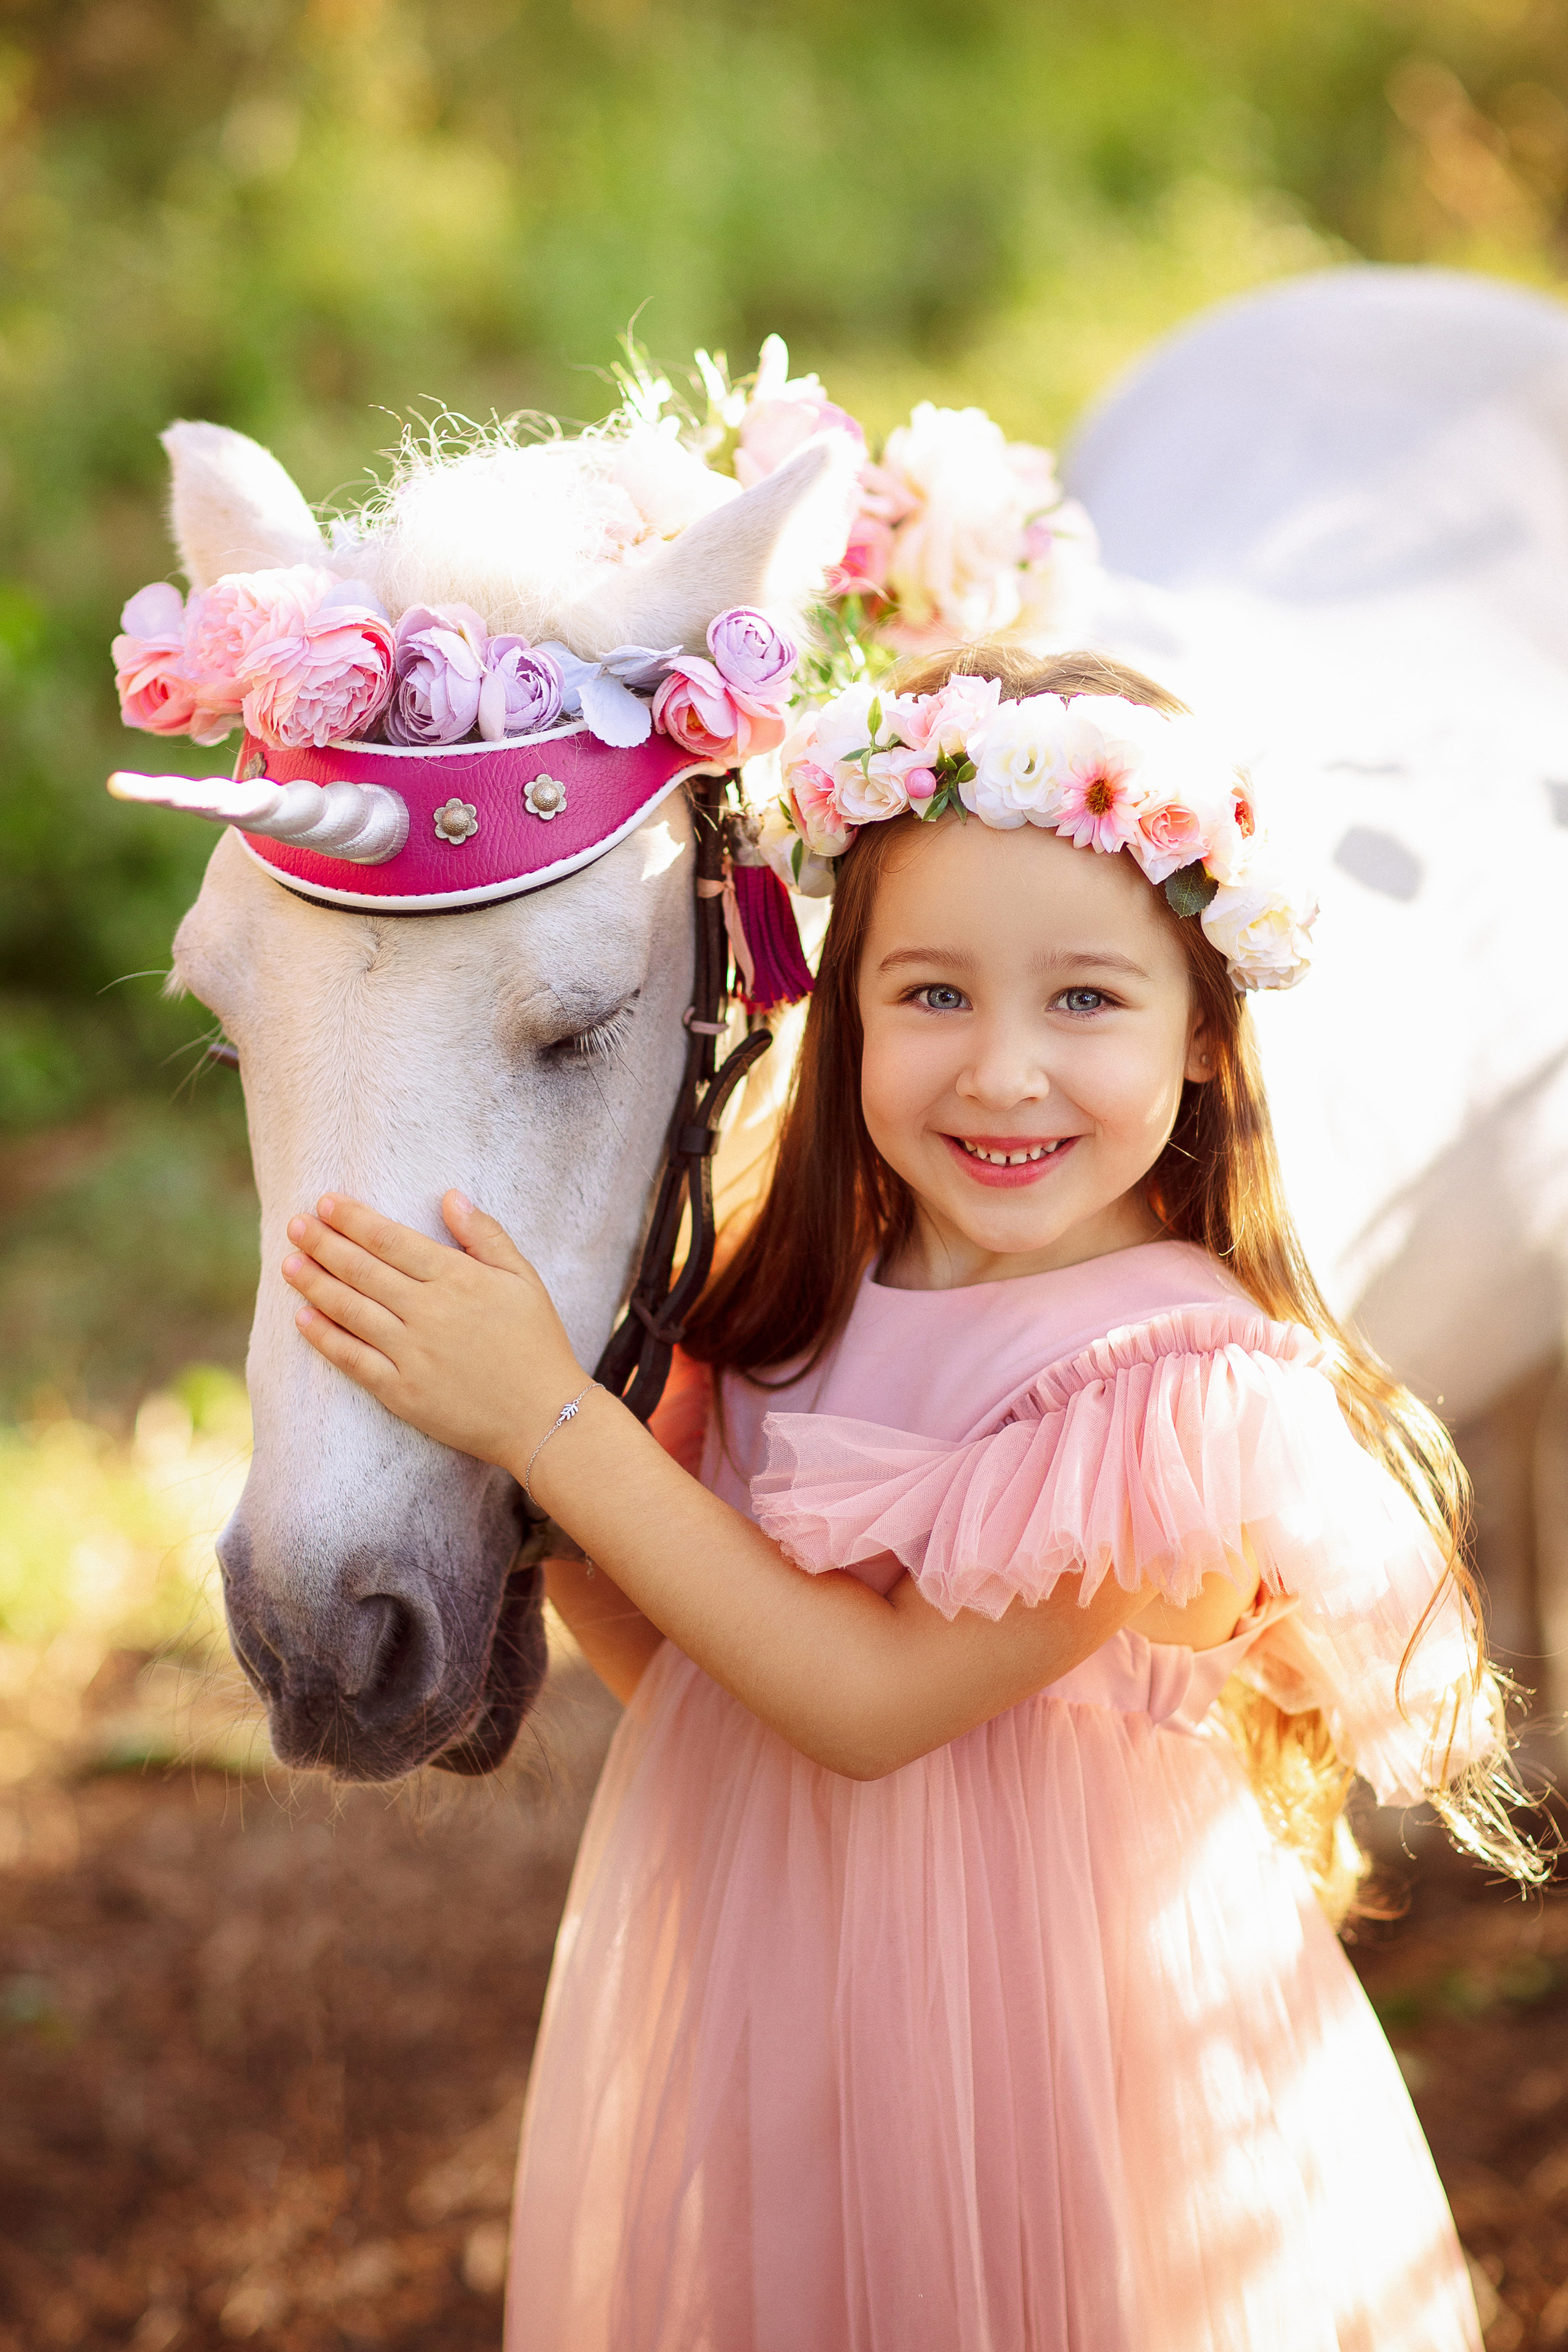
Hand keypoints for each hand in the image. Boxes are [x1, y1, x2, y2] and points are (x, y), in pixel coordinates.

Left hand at [281, 1191, 586, 1472]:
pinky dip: (325, 1338)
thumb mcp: (524, 1279)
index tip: (327, 1202)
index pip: (392, 1240)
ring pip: (351, 1310)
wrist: (544, 1418)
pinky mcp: (401, 1392)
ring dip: (316, 1284)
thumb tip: (450, 1196)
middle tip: (296, 1225)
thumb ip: (486, 1236)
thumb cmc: (537, 1344)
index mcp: (458, 1279)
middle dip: (324, 1243)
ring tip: (290, 1264)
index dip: (355, 1220)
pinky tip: (302, 1319)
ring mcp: (412, 1353)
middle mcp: (429, 1312)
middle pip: (363, 1270)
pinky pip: (353, 1359)